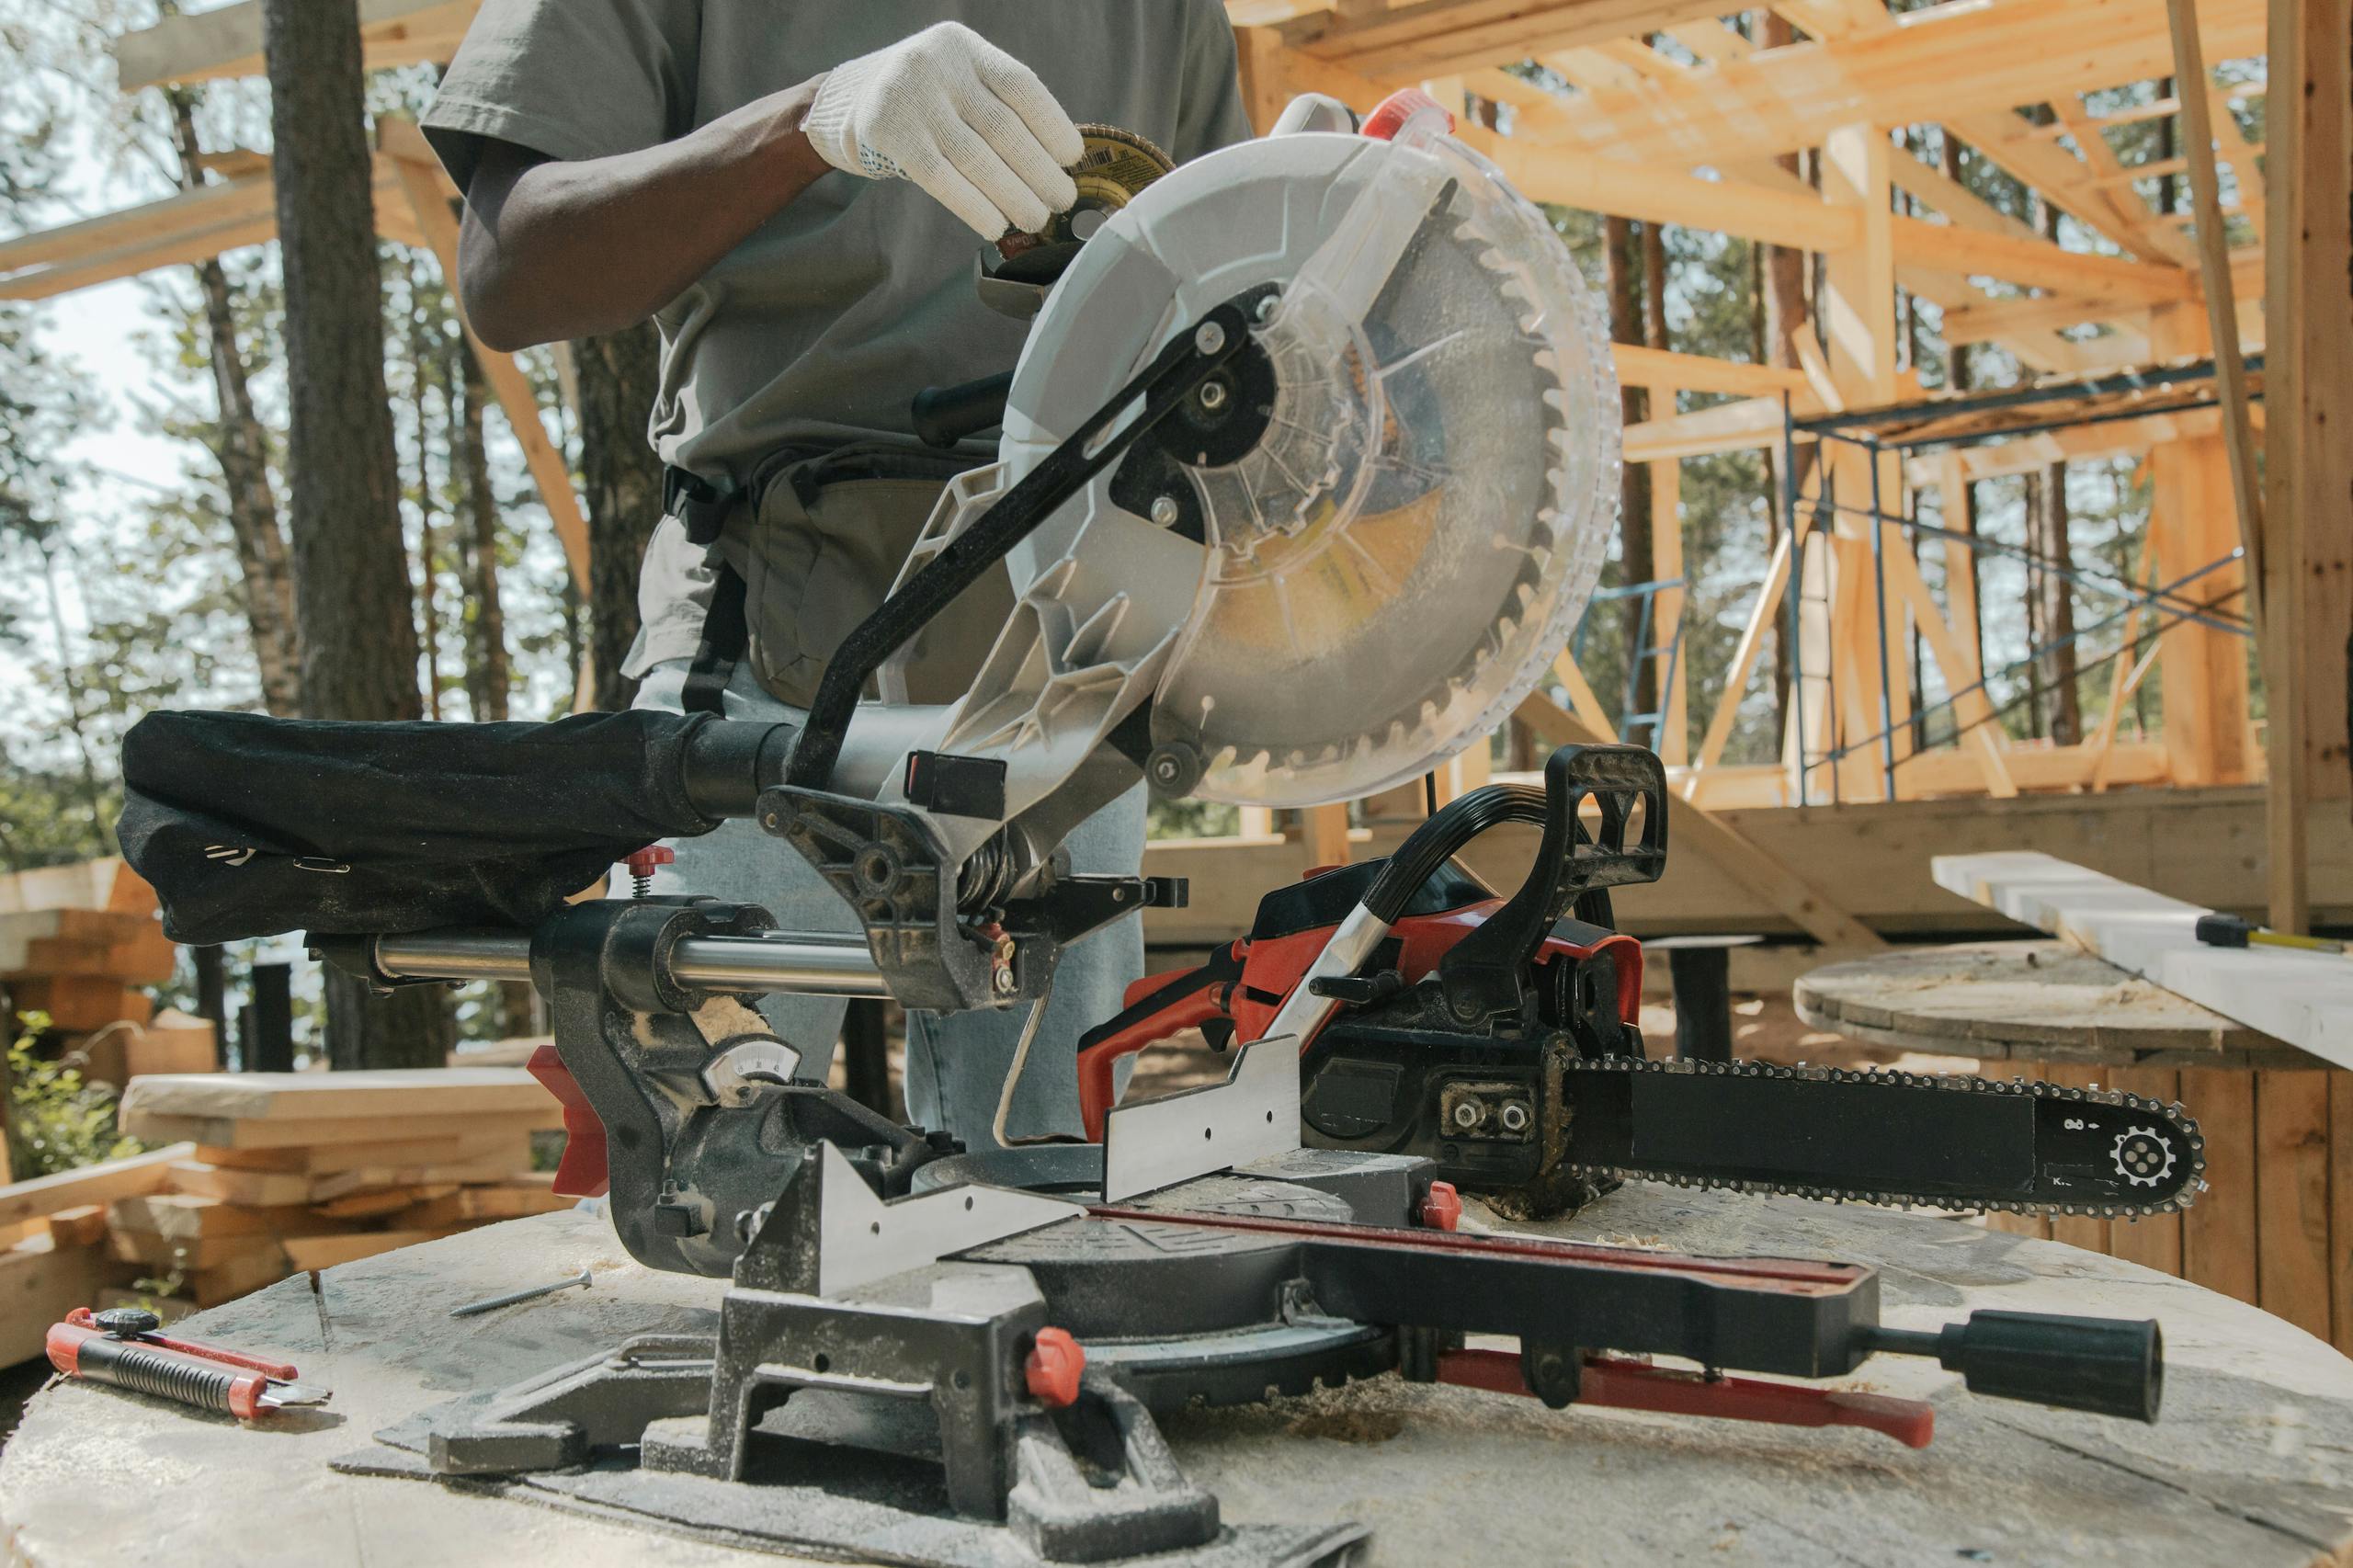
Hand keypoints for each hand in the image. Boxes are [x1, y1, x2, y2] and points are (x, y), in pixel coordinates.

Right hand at [802, 21, 1083, 238]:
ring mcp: (909, 96)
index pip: (1019, 85)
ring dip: (1012, 195)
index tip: (1072, 158)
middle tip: (1062, 200)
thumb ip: (997, 107)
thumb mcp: (959, 82)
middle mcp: (938, 64)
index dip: (1052, 124)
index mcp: (965, 47)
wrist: (847, 100)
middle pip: (1001, 126)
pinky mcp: (887, 132)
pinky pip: (940, 176)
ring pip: (974, 156)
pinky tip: (995, 225)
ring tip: (1036, 218)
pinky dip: (973, 205)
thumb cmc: (923, 100)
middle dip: (1038, 170)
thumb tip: (1055, 163)